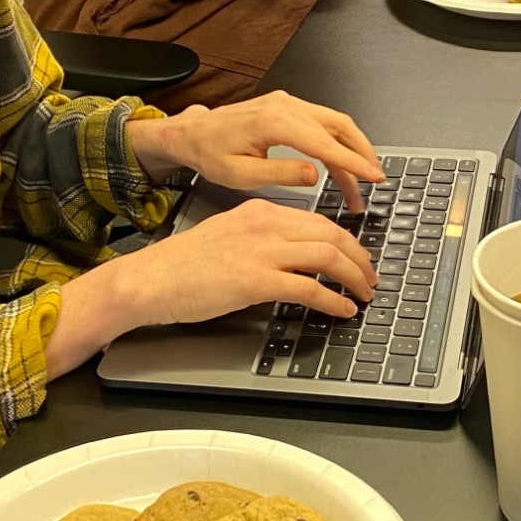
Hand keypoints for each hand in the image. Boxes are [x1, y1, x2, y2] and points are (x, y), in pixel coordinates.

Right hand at [48, 199, 376, 370]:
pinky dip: (333, 300)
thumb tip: (292, 258)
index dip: (347, 241)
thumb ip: (261, 240)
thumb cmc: (180, 265)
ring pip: (328, 257)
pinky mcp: (255, 281)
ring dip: (354, 278)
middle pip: (332, 235)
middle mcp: (265, 224)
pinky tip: (342, 309)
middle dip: (360, 258)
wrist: (149, 279)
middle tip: (370, 278)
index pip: (318, 220)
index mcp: (260, 211)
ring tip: (364, 294)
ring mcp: (261, 251)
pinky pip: (309, 288)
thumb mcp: (228, 236)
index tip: (357, 258)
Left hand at [129, 90, 382, 210]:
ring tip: (359, 178)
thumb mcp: (240, 175)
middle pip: (339, 128)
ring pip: (335, 122)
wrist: (192, 134)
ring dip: (352, 148)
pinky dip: (338, 140)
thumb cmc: (210, 154)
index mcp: (275, 122)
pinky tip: (342, 160)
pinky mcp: (287, 105)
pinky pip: (323, 120)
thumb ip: (280, 174)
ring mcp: (288, 102)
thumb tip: (314, 175)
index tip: (373, 177)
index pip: (326, 144)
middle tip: (372, 183)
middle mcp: (285, 105)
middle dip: (360, 157)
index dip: (353, 163)